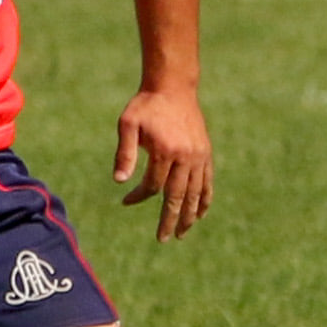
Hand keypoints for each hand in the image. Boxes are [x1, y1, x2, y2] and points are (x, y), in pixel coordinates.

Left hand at [113, 88, 212, 241]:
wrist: (172, 87)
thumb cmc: (146, 106)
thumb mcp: (128, 124)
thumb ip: (125, 153)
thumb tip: (119, 181)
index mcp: (165, 151)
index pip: (153, 186)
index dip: (139, 196)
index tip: (125, 200)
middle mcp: (186, 157)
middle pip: (177, 196)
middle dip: (170, 220)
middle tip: (163, 238)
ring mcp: (199, 156)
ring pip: (195, 193)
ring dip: (188, 215)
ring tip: (182, 233)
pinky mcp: (205, 153)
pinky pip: (207, 182)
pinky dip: (204, 199)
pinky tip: (199, 214)